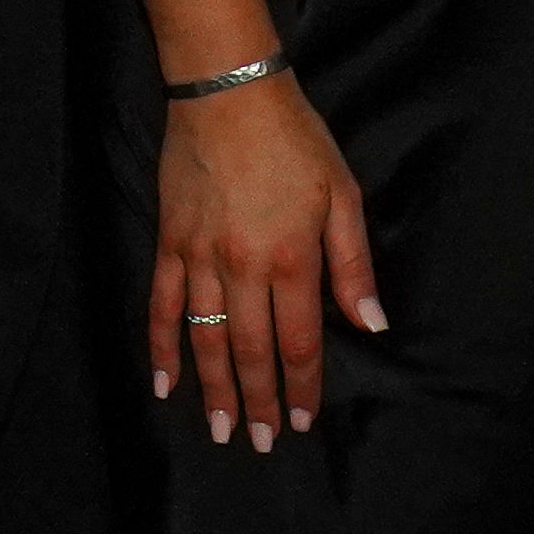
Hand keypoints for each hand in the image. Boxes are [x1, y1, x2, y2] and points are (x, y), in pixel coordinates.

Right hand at [149, 67, 381, 452]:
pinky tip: (164, 384)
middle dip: (259, 403)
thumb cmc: (293, 138)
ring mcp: (200, 258)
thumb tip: (371, 323)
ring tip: (220, 431)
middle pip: (251, 351)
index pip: (299, 341)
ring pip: (206, 339)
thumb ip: (353, 265)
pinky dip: (162, 348)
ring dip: (213, 390)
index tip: (305, 420)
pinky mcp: (170, 242)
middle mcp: (243, 268)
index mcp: (292, 257)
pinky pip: (162, 305)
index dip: (303, 386)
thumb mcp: (341, 194)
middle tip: (263, 443)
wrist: (226, 90)